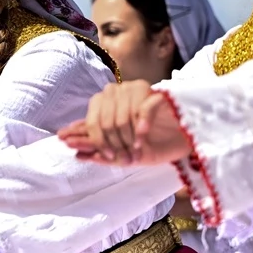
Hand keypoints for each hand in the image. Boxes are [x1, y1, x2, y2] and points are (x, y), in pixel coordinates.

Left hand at [61, 84, 192, 165]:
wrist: (186, 141)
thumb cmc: (154, 147)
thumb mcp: (125, 155)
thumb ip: (102, 153)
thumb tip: (76, 154)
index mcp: (110, 110)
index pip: (89, 120)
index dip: (78, 132)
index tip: (66, 142)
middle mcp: (120, 98)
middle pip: (102, 120)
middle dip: (107, 143)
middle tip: (117, 157)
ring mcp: (139, 95)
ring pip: (121, 116)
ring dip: (126, 139)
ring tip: (133, 153)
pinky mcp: (159, 96)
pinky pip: (143, 109)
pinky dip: (140, 127)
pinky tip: (140, 139)